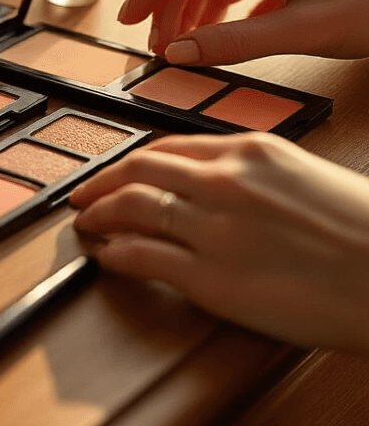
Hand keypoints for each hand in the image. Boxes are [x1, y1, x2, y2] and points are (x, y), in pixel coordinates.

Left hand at [70, 133, 368, 355]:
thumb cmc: (361, 233)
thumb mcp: (306, 179)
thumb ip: (259, 176)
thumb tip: (224, 188)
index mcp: (253, 150)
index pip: (173, 146)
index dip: (136, 160)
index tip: (120, 170)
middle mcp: (226, 181)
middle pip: (141, 168)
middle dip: (104, 181)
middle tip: (85, 194)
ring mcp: (215, 228)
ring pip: (133, 208)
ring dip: (100, 215)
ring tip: (87, 224)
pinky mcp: (212, 279)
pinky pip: (144, 258)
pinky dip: (115, 255)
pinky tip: (108, 259)